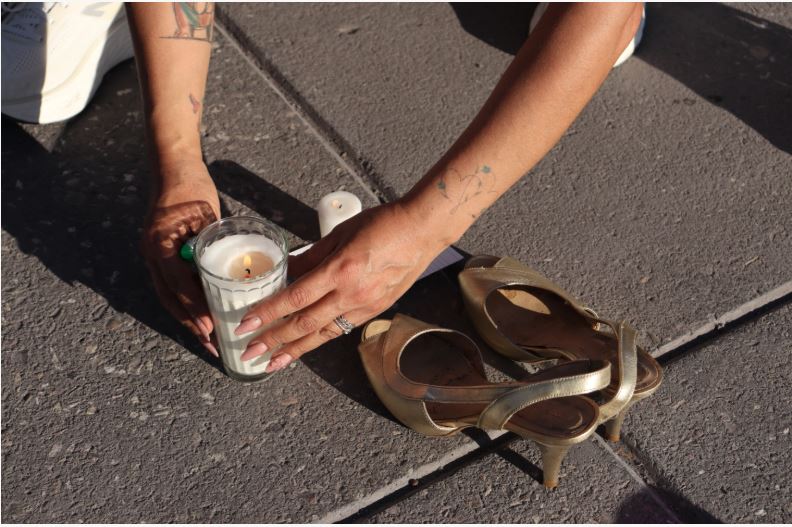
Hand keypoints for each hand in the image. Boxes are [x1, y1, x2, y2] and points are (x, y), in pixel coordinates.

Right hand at [140, 159, 220, 356]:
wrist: (174, 168)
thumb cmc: (192, 186)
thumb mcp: (206, 215)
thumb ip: (213, 243)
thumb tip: (235, 275)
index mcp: (160, 244)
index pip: (176, 284)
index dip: (193, 307)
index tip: (210, 326)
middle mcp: (152, 254)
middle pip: (170, 299)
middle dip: (192, 324)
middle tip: (212, 345)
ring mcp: (154, 257)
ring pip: (170, 298)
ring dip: (189, 320)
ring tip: (209, 340)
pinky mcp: (162, 257)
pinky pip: (172, 287)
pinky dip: (187, 305)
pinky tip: (203, 318)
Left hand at [235, 202, 446, 371]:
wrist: (422, 232)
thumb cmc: (382, 224)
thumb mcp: (340, 233)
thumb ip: (312, 256)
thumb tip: (287, 273)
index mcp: (339, 270)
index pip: (295, 298)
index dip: (268, 313)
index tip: (245, 324)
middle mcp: (351, 293)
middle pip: (304, 323)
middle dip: (274, 340)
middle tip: (249, 353)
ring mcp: (365, 305)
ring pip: (322, 334)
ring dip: (295, 350)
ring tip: (272, 362)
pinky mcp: (376, 310)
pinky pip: (341, 328)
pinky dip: (319, 339)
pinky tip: (305, 346)